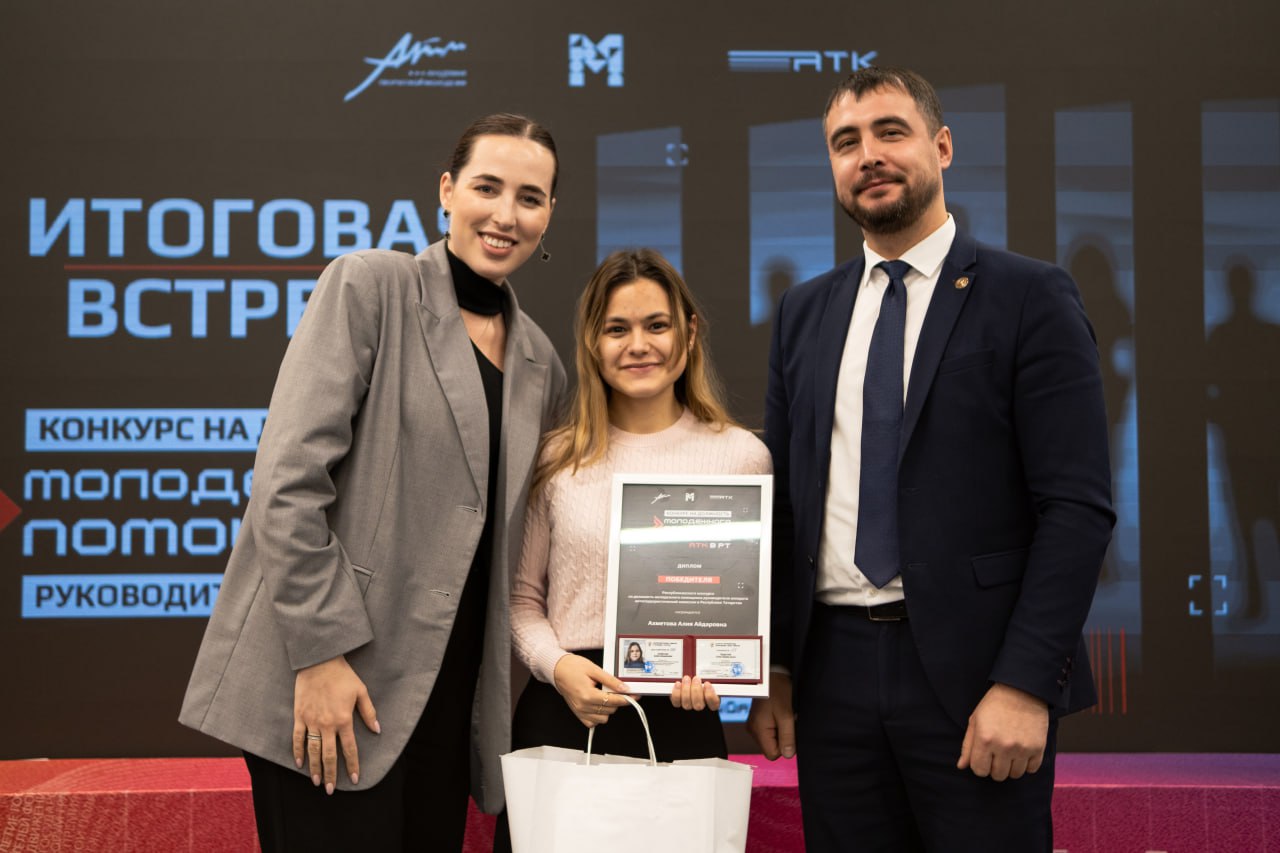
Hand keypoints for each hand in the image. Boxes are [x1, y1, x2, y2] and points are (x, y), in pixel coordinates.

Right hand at [292, 655, 379, 793]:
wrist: (319, 661)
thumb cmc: (343, 675)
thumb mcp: (361, 691)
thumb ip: (369, 712)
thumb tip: (377, 730)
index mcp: (344, 719)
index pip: (349, 748)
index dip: (352, 765)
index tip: (354, 779)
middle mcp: (327, 724)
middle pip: (329, 755)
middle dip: (331, 774)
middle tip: (330, 790)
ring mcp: (311, 721)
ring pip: (313, 750)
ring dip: (315, 768)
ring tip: (316, 782)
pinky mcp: (299, 716)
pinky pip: (297, 738)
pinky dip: (297, 751)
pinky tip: (299, 763)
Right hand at [552, 654, 629, 727]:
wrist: (558, 669)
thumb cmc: (573, 667)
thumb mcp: (594, 670)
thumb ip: (610, 680)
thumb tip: (624, 688)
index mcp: (588, 695)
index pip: (613, 701)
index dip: (627, 698)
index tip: (634, 696)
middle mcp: (583, 706)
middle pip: (610, 710)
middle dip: (617, 700)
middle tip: (616, 690)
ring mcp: (580, 712)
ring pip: (604, 719)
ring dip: (608, 708)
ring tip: (604, 696)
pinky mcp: (577, 714)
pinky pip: (593, 723)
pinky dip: (598, 716)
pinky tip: (598, 705)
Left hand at [670, 676, 719, 711]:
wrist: (689, 679)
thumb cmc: (702, 676)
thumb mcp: (710, 675)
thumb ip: (712, 675)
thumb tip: (717, 666)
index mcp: (712, 700)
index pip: (714, 704)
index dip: (710, 696)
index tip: (707, 683)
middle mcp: (700, 705)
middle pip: (699, 705)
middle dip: (696, 691)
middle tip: (696, 678)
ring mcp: (689, 705)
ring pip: (687, 704)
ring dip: (686, 690)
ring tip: (686, 678)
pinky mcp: (678, 702)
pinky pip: (676, 702)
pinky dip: (676, 693)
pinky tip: (678, 684)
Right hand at [746, 673, 795, 759]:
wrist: (771, 674)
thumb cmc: (778, 691)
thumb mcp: (786, 714)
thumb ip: (787, 736)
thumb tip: (788, 755)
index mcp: (758, 730)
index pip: (772, 754)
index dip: (784, 746)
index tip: (790, 731)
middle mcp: (753, 730)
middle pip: (771, 748)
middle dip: (783, 738)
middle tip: (788, 721)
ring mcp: (754, 725)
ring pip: (771, 740)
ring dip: (780, 732)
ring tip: (784, 716)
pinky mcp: (758, 721)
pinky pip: (769, 732)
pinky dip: (777, 726)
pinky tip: (780, 715)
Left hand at [957, 682, 1048, 780]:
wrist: (1022, 690)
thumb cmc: (995, 704)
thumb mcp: (975, 721)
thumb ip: (967, 746)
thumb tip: (962, 766)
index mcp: (984, 739)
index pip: (979, 770)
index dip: (980, 766)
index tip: (984, 757)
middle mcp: (1003, 746)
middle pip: (997, 775)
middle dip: (995, 767)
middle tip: (997, 754)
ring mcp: (1022, 748)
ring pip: (1015, 775)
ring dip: (1011, 767)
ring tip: (1010, 752)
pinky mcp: (1038, 748)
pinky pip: (1032, 769)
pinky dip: (1027, 764)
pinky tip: (1022, 752)